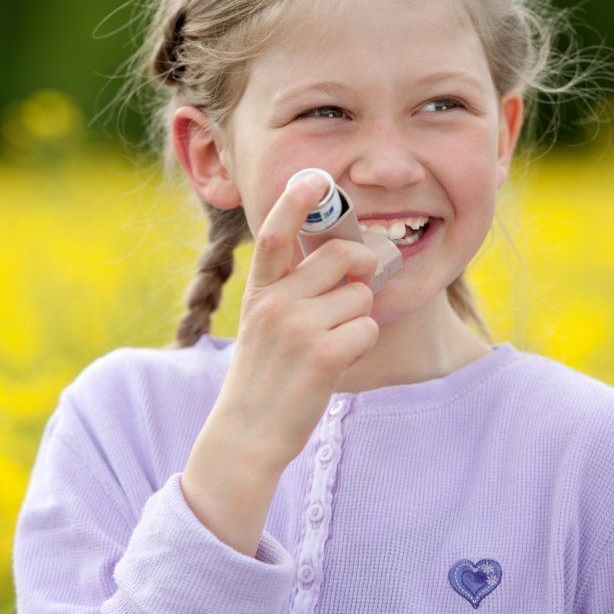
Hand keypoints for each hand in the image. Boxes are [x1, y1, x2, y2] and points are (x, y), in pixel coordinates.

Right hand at [181, 173, 378, 553]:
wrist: (246, 435)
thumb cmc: (264, 376)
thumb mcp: (263, 322)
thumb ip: (291, 287)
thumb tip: (348, 257)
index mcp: (260, 291)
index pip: (274, 232)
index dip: (296, 200)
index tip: (316, 178)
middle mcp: (275, 302)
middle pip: (343, 255)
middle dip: (361, 268)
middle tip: (355, 288)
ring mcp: (298, 328)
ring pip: (362, 295)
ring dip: (359, 317)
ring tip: (332, 343)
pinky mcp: (323, 355)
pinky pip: (367, 327)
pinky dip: (361, 343)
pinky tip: (338, 362)